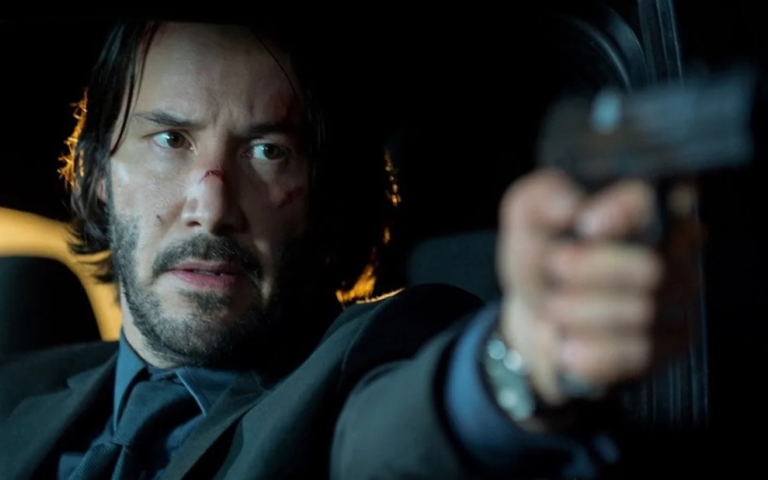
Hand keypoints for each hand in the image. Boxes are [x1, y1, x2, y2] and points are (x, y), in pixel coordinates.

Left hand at [495, 169, 694, 417]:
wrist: (537, 320)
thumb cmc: (543, 261)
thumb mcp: (526, 223)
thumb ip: (540, 199)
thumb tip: (571, 206)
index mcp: (641, 209)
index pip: (652, 202)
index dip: (621, 212)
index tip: (586, 225)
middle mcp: (672, 252)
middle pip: (651, 267)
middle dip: (590, 272)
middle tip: (556, 268)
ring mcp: (676, 301)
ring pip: (642, 313)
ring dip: (582, 312)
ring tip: (555, 307)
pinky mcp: (669, 346)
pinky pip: (637, 353)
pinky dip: (593, 352)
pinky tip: (569, 345)